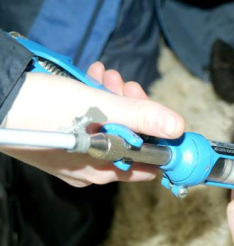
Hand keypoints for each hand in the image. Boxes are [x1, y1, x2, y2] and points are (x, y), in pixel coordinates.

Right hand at [1, 62, 184, 186]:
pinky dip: (93, 101)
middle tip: (125, 84)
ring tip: (105, 76)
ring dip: (113, 98)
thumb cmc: (45, 109)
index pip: (149, 161)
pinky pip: (88, 123)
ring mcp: (74, 157)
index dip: (159, 136)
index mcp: (104, 169)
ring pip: (109, 127)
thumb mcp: (100, 108)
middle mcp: (90, 169)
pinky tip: (90, 78)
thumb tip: (178, 127)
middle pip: (129, 139)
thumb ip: (141, 117)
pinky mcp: (60, 142)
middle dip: (132, 108)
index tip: (159, 112)